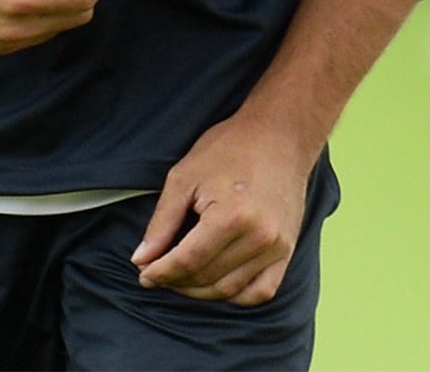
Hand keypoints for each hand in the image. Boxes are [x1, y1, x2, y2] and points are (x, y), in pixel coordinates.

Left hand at [133, 112, 311, 303]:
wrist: (281, 135)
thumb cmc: (230, 149)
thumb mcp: (185, 178)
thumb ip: (162, 223)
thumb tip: (141, 260)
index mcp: (231, 216)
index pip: (186, 261)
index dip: (159, 272)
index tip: (143, 273)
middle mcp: (259, 236)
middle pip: (206, 278)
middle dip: (175, 281)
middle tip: (158, 272)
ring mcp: (277, 246)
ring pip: (229, 289)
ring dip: (200, 291)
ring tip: (183, 277)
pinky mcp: (288, 250)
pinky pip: (261, 291)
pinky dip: (236, 294)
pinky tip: (217, 282)